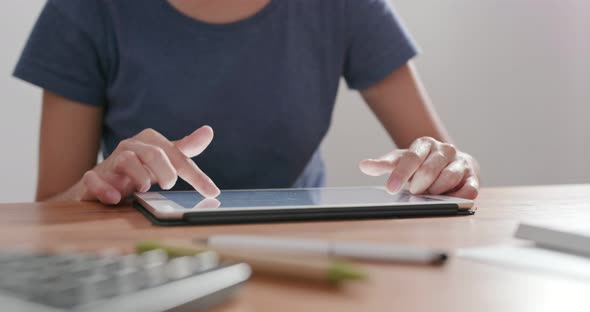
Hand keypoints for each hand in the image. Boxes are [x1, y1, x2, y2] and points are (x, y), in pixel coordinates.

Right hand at [78, 126, 219, 204]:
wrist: (103, 182)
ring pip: (127, 160)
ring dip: (140, 177)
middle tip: (170, 186)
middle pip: (153, 153)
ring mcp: (110, 162)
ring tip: (145, 189)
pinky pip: (95, 179)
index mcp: (149, 140)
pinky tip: (115, 198)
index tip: (213, 191)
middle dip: (166, 171)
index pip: (178, 156)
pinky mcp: (94, 178)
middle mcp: (130, 147)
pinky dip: (104, 189)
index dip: (197, 175)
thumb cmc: (139, 168)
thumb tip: (207, 131)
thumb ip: (185, 148)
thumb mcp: (164, 158)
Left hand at [359, 137, 479, 198]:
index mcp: (424, 144)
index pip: (411, 158)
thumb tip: (364, 165)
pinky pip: (469, 189)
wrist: (447, 163)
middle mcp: (444, 150)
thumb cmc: (421, 164)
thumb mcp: (401, 162)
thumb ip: (384, 164)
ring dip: (436, 191)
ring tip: (429, 194)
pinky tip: (449, 199)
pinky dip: (459, 196)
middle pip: (429, 169)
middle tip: (413, 192)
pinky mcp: (473, 177)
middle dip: (418, 185)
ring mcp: (460, 162)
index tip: (389, 189)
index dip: (400, 175)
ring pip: (448, 177)